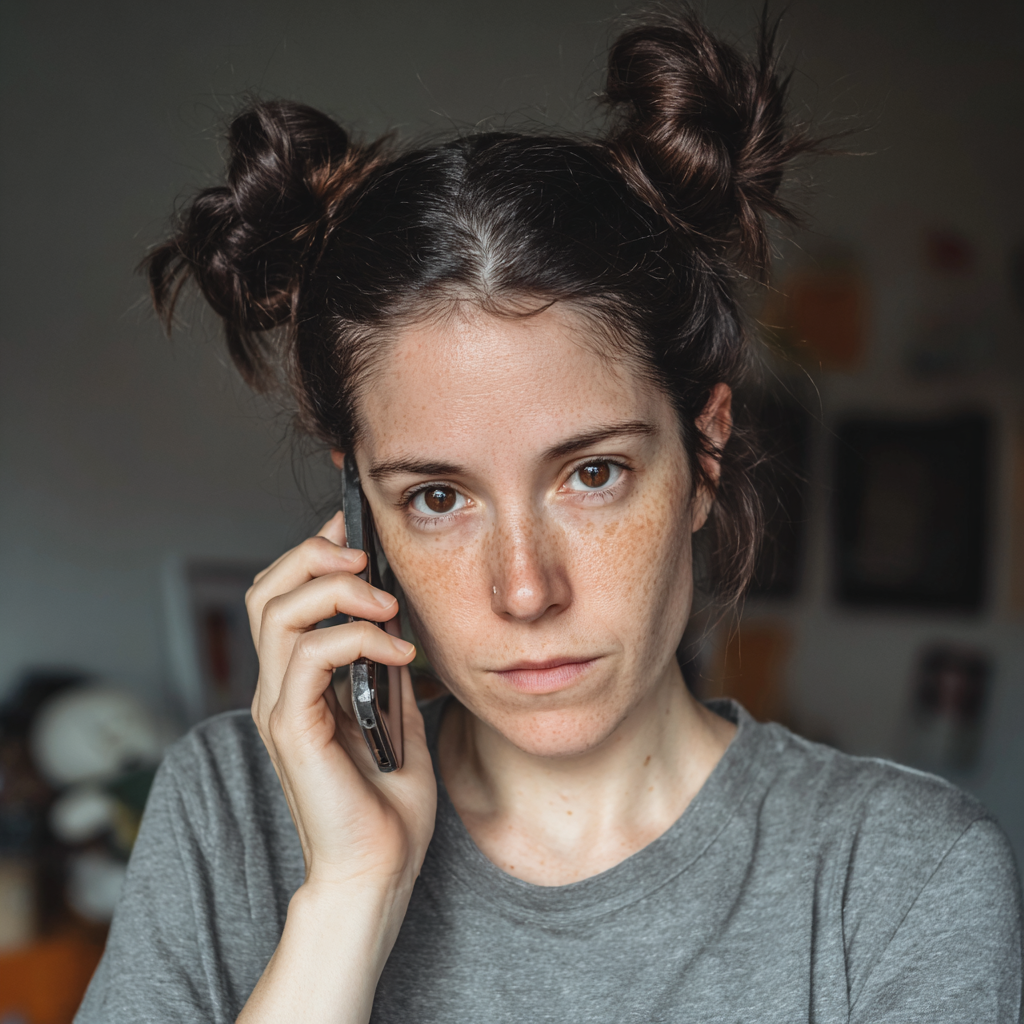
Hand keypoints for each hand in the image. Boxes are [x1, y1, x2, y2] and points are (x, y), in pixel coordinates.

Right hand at [245, 511, 436, 896]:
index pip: (283, 597)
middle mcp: (278, 690)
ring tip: (387, 604)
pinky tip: (399, 651)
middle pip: (267, 589)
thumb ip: (387, 672)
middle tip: (364, 554)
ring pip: (279, 609)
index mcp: (298, 685)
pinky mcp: (292, 728)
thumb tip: (398, 626)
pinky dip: (358, 636)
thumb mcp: (396, 718)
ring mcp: (280, 707)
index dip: (312, 553)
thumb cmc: (387, 806)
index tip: (355, 529)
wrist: (378, 872)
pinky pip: (310, 654)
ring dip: (338, 589)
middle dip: (313, 554)